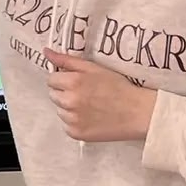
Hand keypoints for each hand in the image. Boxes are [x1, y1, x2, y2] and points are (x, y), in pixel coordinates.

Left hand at [42, 49, 158, 142]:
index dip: (62, 79)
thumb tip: (46, 52)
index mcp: (72, 82)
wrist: (138, 112)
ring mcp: (72, 119)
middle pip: (53, 95)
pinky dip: (75, 122)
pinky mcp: (76, 133)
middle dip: (64, 93)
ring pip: (60, 111)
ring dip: (69, 108)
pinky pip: (67, 125)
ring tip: (89, 106)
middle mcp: (69, 101)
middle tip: (84, 94)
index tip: (75, 82)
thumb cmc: (118, 87)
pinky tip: (91, 118)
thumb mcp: (94, 68)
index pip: (51, 79)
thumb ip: (67, 60)